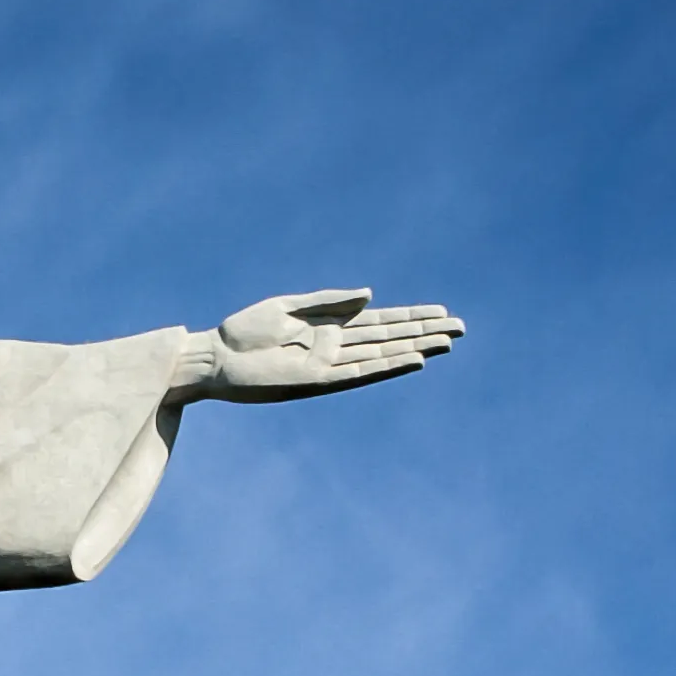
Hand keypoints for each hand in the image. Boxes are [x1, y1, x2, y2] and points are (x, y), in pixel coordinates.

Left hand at [174, 288, 459, 403]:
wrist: (214, 357)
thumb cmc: (243, 332)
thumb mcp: (288, 307)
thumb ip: (330, 301)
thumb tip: (372, 295)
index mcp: (328, 327)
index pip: (380, 322)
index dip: (412, 317)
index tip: (442, 313)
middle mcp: (335, 348)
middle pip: (390, 338)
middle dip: (424, 332)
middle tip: (461, 328)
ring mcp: (329, 366)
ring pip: (382, 355)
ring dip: (415, 348)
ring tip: (447, 343)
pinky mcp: (317, 380)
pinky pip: (360, 373)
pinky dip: (387, 366)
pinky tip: (413, 359)